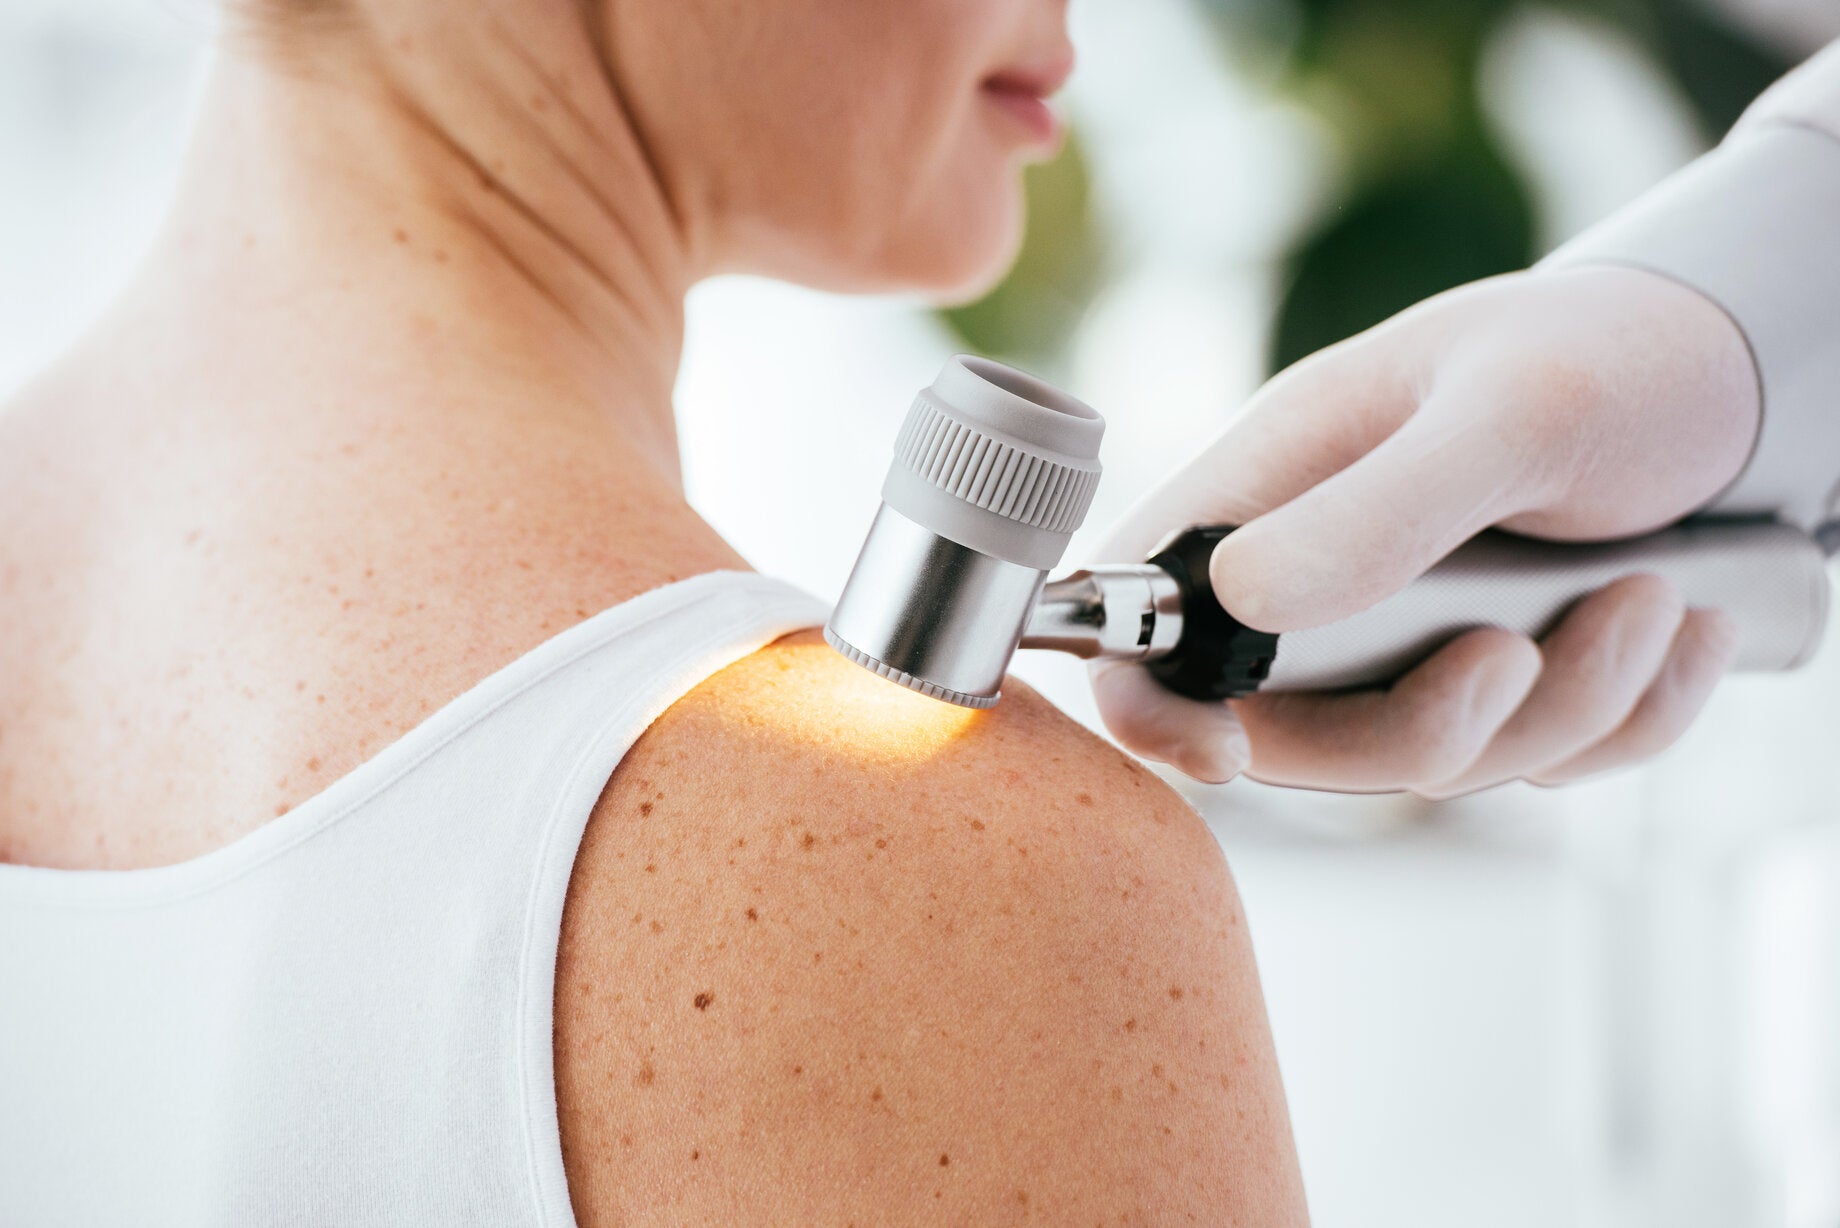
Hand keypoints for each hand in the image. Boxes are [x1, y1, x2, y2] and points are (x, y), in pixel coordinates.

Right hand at [1088, 265, 1753, 793]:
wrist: (1745, 376)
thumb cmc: (1612, 352)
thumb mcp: (1510, 413)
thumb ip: (1376, 509)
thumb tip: (1231, 603)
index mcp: (1275, 487)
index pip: (1139, 609)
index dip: (1143, 697)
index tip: (1219, 752)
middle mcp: (1323, 575)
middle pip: (1292, 733)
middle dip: (1426, 723)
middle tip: (1520, 651)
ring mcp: (1410, 639)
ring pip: (1433, 761)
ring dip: (1565, 706)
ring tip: (1652, 598)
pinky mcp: (1502, 679)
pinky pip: (1540, 761)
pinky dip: (1628, 718)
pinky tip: (1684, 629)